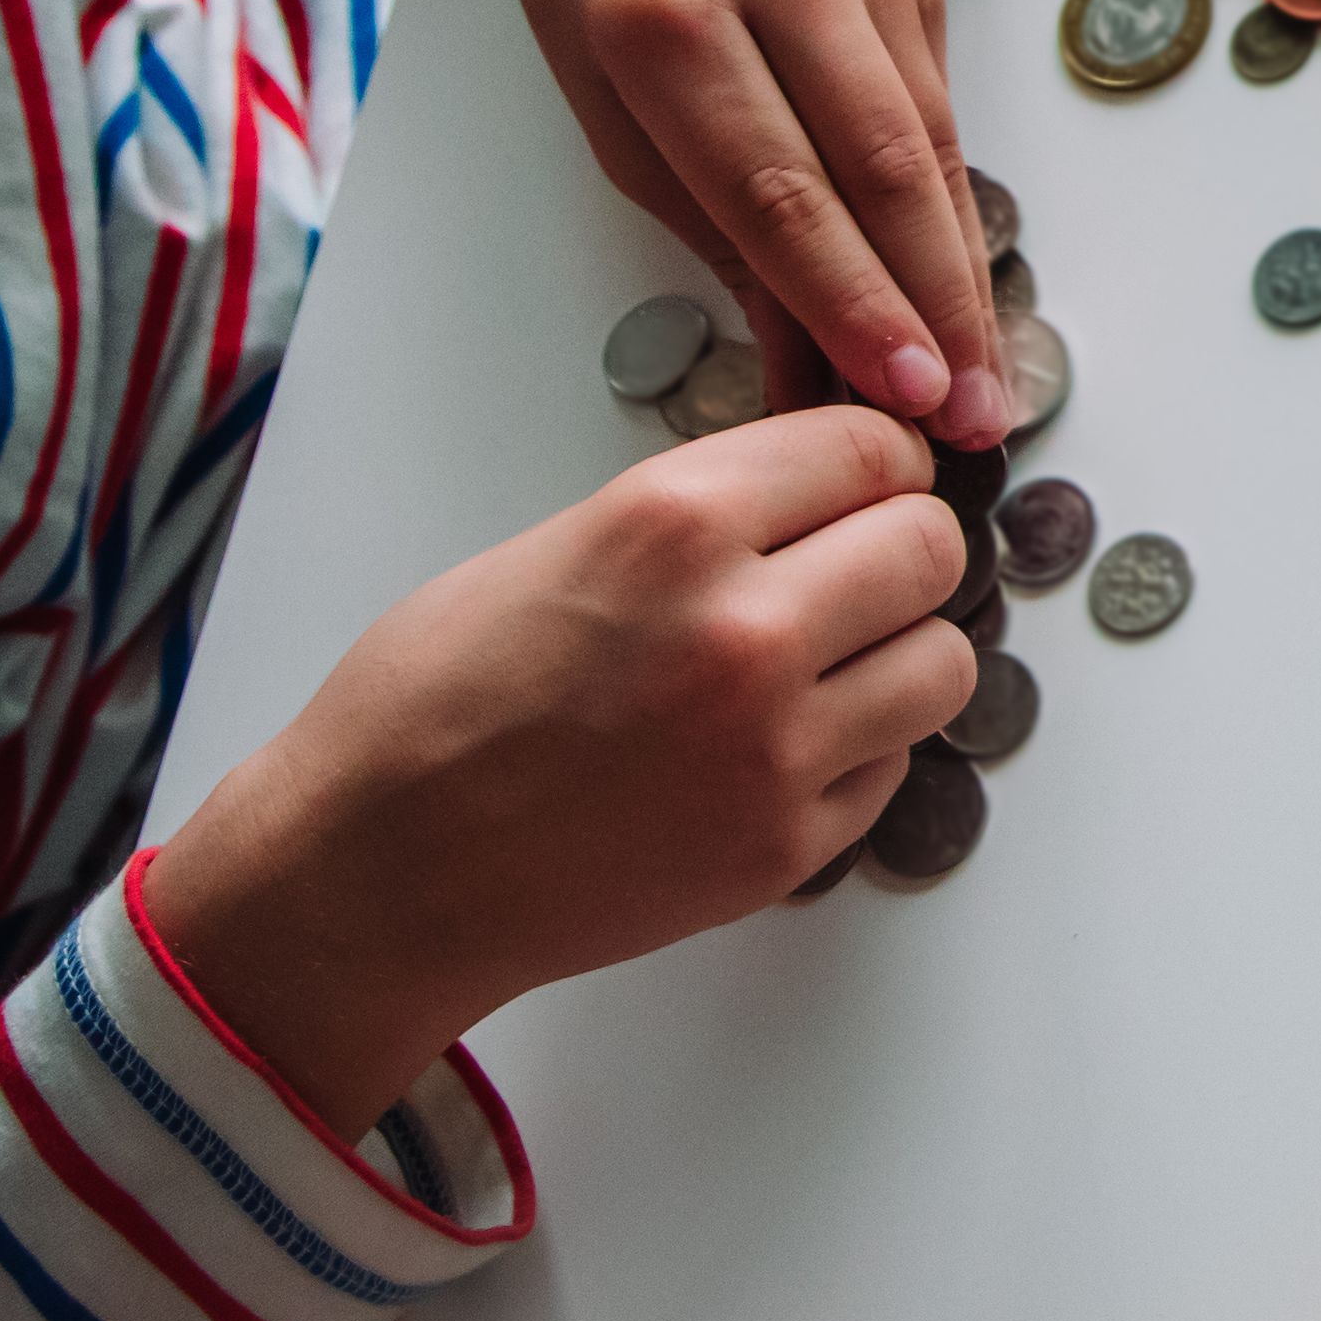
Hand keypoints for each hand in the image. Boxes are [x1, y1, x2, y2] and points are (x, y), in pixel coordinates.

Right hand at [150, 408, 971, 1128]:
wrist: (377, 871)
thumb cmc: (433, 706)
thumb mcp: (560, 542)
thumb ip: (703, 512)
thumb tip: (818, 499)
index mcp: (676, 524)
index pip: (874, 450)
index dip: (875, 465)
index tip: (864, 485)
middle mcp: (745, 628)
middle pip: (931, 547)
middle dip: (901, 549)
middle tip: (855, 571)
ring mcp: (774, 747)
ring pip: (943, 660)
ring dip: (899, 652)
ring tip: (829, 662)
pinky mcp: (784, 844)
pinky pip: (892, 764)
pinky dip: (858, 749)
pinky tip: (776, 747)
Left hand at [498, 0, 1008, 440]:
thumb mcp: (599, 79)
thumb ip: (695, 212)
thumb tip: (791, 346)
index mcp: (662, 13)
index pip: (776, 188)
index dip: (845, 302)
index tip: (894, 394)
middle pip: (879, 169)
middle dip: (931, 309)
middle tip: (968, 419)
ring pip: (931, 141)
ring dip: (960, 272)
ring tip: (984, 380)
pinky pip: (940, 99)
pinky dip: (951, 198)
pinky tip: (962, 279)